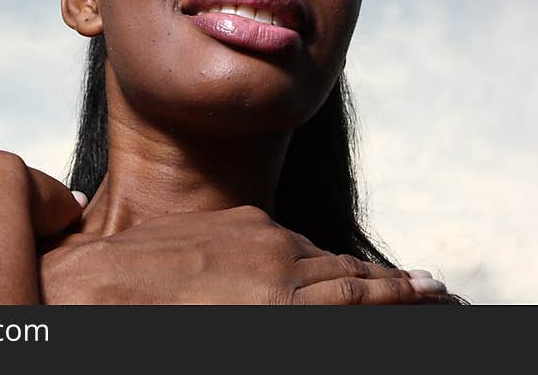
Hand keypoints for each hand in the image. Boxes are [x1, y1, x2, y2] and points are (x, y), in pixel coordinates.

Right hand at [39, 205, 446, 303]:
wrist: (95, 284)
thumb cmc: (127, 270)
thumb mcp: (182, 245)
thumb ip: (217, 250)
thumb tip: (219, 267)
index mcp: (251, 228)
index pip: (314, 253)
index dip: (354, 269)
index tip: (387, 279)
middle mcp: (275, 247)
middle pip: (345, 268)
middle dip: (394, 284)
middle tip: (437, 290)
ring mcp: (281, 279)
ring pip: (358, 286)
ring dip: (405, 294)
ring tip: (442, 298)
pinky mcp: (280, 310)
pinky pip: (349, 307)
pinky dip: (387, 303)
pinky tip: (420, 301)